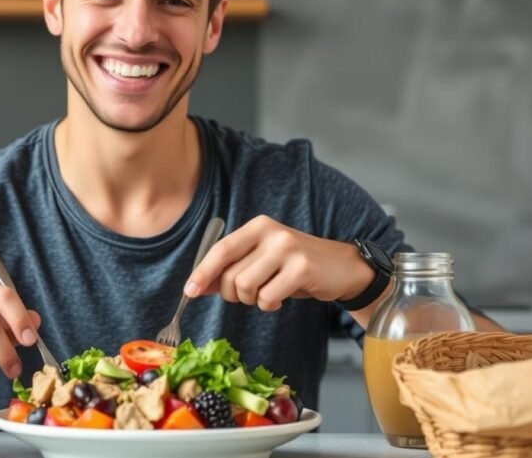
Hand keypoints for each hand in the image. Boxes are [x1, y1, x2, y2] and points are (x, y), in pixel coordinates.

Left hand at [183, 215, 372, 310]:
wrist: (341, 268)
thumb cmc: (295, 266)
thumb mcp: (262, 261)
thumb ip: (232, 269)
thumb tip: (198, 286)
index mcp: (258, 226)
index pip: (221, 249)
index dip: (203, 272)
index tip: (190, 291)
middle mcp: (271, 232)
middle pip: (231, 274)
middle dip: (233, 294)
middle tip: (249, 295)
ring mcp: (287, 249)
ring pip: (246, 287)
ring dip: (252, 300)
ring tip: (268, 294)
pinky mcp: (301, 268)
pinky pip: (267, 297)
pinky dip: (269, 305)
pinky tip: (280, 297)